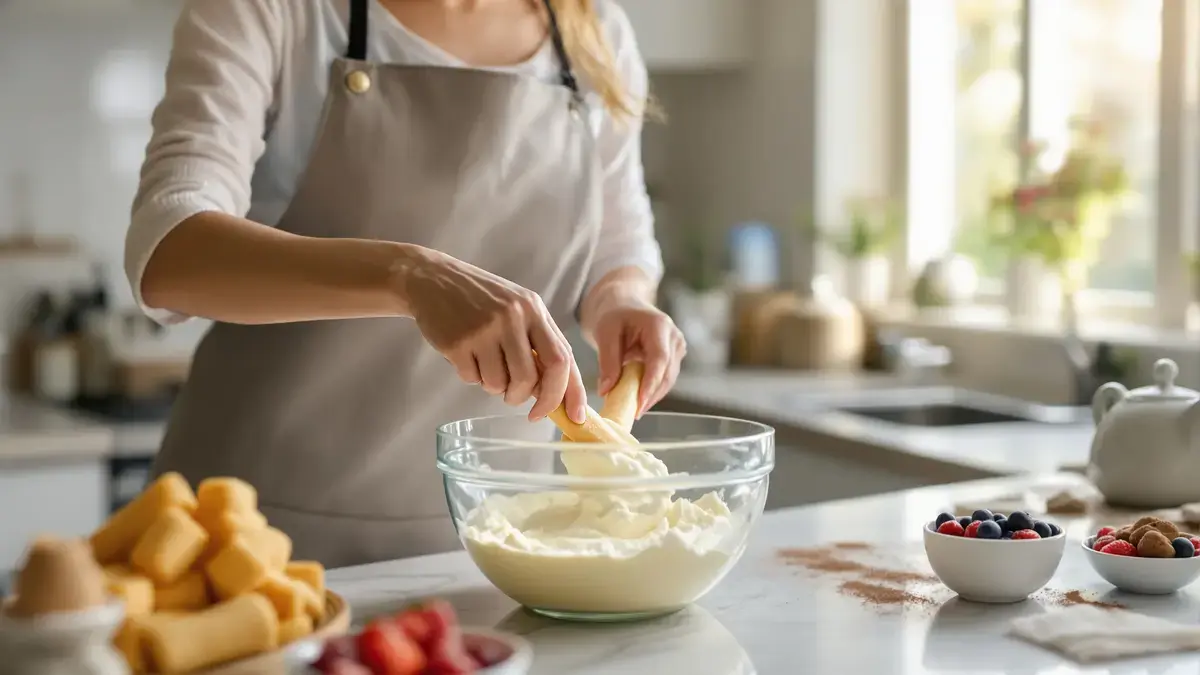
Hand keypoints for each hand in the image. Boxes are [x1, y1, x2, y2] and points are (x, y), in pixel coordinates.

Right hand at [394, 247, 586, 422]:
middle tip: (514, 398)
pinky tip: (466, 355)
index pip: (562, 358)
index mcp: (534, 309)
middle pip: (530, 379)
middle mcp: (512, 317)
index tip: (574, 416)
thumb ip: (538, 344)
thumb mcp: (518, 310)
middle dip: (524, 398)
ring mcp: (484, 329)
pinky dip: (471, 376)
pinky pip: (472, 379)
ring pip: (499, 384)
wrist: (433, 279)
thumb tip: (552, 393)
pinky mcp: (457, 342)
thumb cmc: (481, 300)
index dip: (570, 392)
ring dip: (494, 387)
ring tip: (484, 365)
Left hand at [589, 298, 685, 416]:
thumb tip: (606, 391)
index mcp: (659, 325)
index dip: (651, 383)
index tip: (639, 403)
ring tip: (632, 409)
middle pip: (667, 373)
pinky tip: (637, 400)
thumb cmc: (614, 316)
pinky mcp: (675, 357)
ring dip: (651, 395)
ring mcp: (677, 347)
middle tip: (631, 413)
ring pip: (668, 380)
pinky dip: (652, 390)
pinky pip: (665, 378)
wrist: (624, 305)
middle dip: (650, 395)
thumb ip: (607, 361)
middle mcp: (674, 337)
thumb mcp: (605, 333)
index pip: (659, 359)